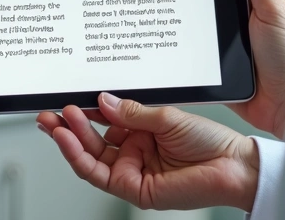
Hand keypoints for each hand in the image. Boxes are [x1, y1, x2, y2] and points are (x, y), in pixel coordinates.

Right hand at [36, 94, 259, 211]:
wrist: (233, 166)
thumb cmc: (211, 141)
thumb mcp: (166, 116)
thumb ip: (132, 112)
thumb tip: (102, 101)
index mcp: (143, 132)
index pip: (105, 121)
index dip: (85, 110)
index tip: (67, 97)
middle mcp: (135, 151)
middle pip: (92, 140)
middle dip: (68, 125)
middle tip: (51, 111)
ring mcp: (132, 170)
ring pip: (90, 156)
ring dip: (70, 139)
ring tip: (56, 120)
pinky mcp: (133, 188)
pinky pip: (97, 172)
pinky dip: (79, 155)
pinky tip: (69, 137)